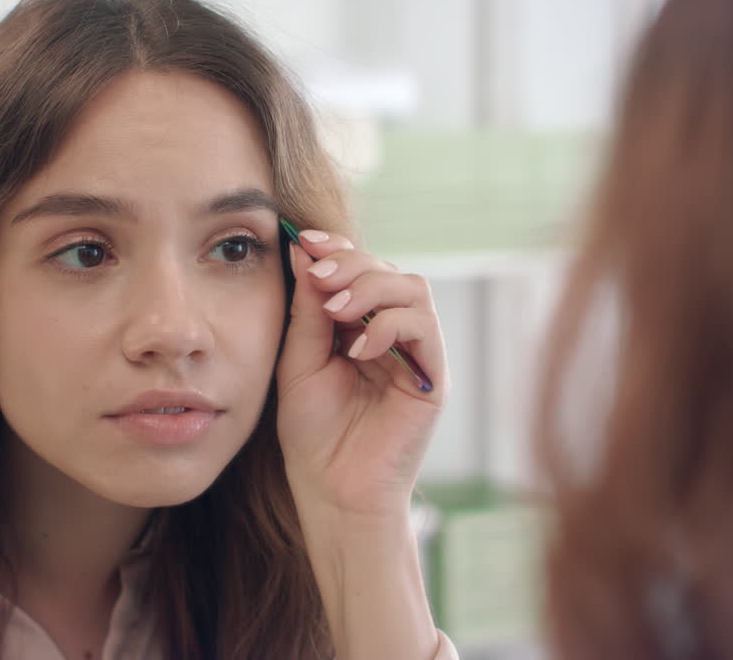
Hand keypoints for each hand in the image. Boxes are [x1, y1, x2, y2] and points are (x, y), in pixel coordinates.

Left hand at [275, 229, 448, 520]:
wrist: (332, 491)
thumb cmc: (313, 434)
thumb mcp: (299, 361)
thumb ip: (307, 310)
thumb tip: (306, 253)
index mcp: (359, 326)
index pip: (359, 269)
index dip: (336, 247)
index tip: (303, 240)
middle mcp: (392, 333)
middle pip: (387, 269)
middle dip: (351, 264)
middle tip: (319, 277)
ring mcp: (415, 353)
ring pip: (413, 288)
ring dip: (372, 288)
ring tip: (337, 312)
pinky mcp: (432, 377)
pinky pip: (425, 328)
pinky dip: (390, 326)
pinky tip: (358, 349)